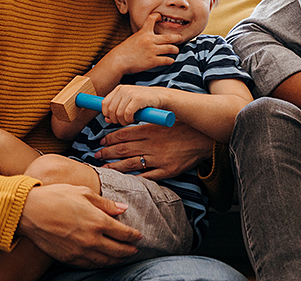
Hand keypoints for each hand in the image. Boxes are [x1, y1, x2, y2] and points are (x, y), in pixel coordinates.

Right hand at [17, 183, 141, 267]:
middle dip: (129, 250)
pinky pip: (91, 264)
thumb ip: (105, 203)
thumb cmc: (55, 197)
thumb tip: (123, 208)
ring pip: (106, 260)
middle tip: (135, 249)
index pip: (124, 233)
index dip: (134, 235)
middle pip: (119, 250)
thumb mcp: (83, 192)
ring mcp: (81, 251)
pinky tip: (104, 261)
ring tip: (122, 257)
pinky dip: (101, 264)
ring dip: (117, 259)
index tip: (138, 236)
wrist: (29, 212)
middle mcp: (92, 239)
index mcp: (98, 221)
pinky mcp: (69, 258)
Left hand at [97, 122, 212, 179]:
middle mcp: (152, 145)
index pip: (124, 134)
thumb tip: (127, 127)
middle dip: (107, 153)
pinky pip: (147, 176)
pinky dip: (134, 178)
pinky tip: (124, 180)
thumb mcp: (164, 121)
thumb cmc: (184, 127)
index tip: (101, 141)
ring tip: (104, 168)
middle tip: (96, 155)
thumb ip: (146, 125)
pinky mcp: (168, 170)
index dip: (110, 138)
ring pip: (131, 164)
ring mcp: (159, 159)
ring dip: (115, 166)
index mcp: (151, 130)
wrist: (205, 138)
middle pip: (124, 149)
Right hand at [99, 13, 180, 76]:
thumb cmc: (124, 51)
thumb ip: (143, 36)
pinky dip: (170, 60)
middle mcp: (150, 40)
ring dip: (175, 50)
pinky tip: (170, 60)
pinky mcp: (153, 61)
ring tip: (175, 50)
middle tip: (180, 38)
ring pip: (171, 48)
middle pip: (169, 37)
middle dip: (177, 38)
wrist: (118, 61)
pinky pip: (167, 60)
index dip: (158, 16)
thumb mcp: (133, 38)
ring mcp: (152, 50)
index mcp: (143, 32)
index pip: (152, 19)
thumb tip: (151, 38)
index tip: (161, 16)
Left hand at [100, 85, 168, 125]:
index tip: (114, 119)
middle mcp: (123, 89)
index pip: (104, 104)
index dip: (108, 115)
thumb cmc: (145, 101)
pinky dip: (129, 119)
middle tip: (124, 122)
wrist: (162, 97)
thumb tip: (106, 119)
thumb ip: (116, 110)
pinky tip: (134, 119)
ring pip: (118, 113)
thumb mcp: (128, 104)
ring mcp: (130, 93)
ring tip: (130, 120)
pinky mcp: (138, 99)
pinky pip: (127, 114)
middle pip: (110, 110)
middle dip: (115, 119)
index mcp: (119, 89)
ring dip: (123, 121)